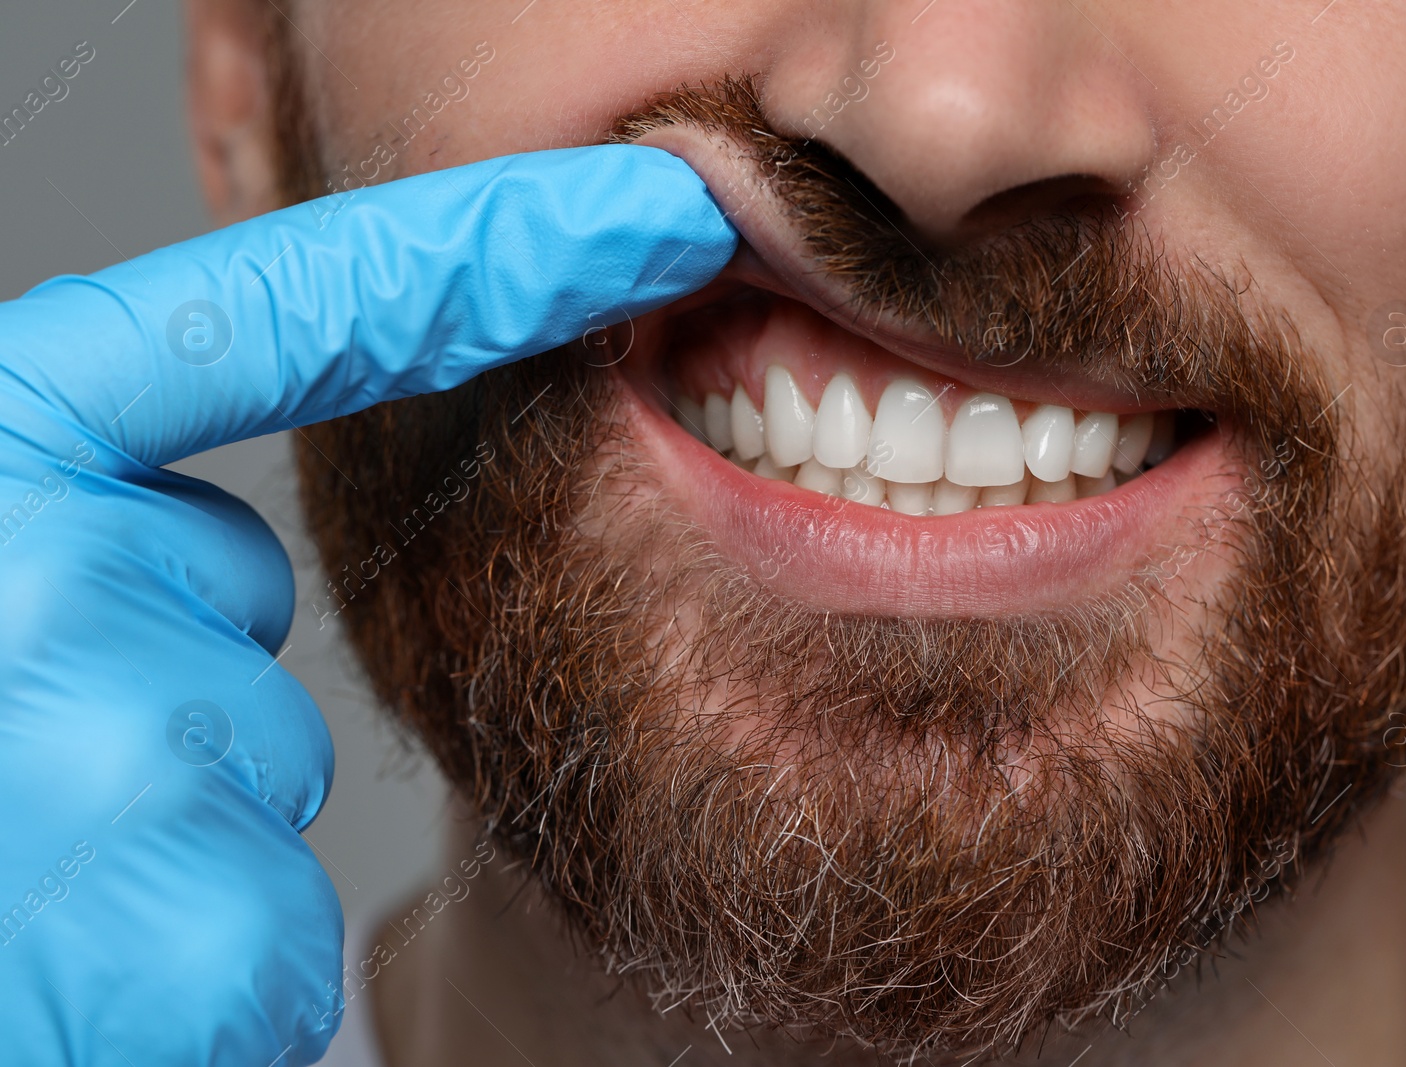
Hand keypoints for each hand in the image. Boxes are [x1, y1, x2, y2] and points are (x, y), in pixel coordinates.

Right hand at [0, 145, 734, 1064]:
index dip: (459, 261)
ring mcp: (88, 736)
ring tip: (31, 919)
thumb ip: (79, 552)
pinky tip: (81, 1000)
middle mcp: (22, 570)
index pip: (255, 315)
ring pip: (266, 763)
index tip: (632, 220)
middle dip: (175, 684)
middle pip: (233, 588)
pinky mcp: (166, 925)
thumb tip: (217, 572)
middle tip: (25, 793)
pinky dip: (204, 976)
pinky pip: (269, 921)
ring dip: (179, 846)